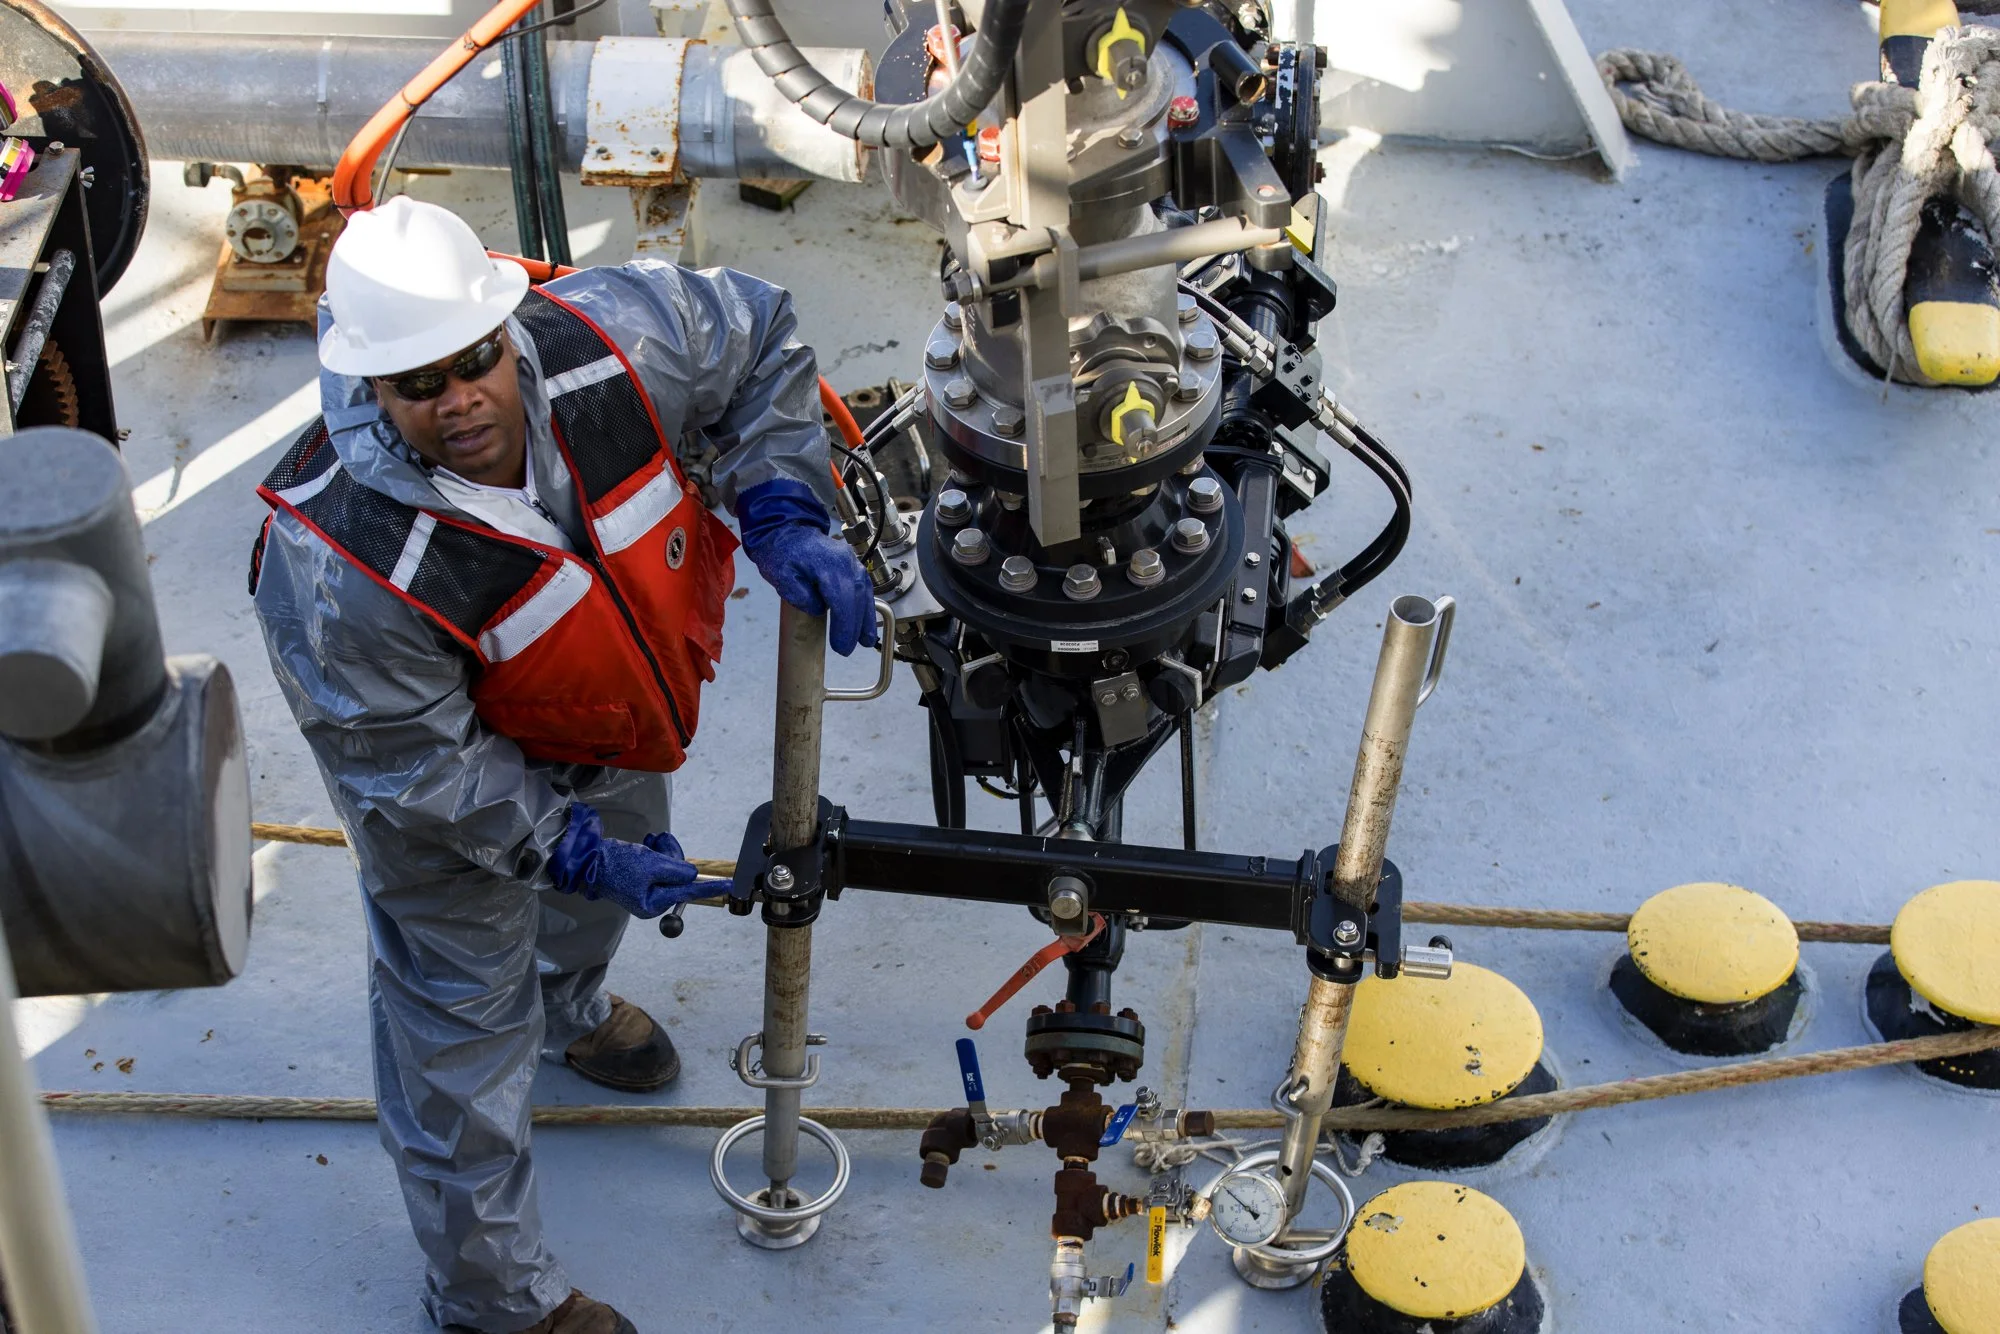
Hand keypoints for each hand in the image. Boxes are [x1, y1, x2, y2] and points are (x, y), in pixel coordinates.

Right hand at [549, 802, 702, 918]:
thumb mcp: (652, 866)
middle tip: (662, 841)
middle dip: (672, 856)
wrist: (588, 858)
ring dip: (663, 851)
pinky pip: (658, 864)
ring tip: (652, 841)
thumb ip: (677, 871)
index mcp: (653, 903)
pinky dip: (655, 852)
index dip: (707, 887)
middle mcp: (651, 900)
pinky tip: (647, 843)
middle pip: (678, 876)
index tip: (728, 886)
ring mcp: (645, 889)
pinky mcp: (640, 877)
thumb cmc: (618, 864)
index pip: (686, 893)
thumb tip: (692, 875)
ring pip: (669, 867)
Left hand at [734, 477, 877, 656]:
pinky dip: (866, 606)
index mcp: (827, 565)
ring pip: (865, 593)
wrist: (785, 529)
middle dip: (856, 627)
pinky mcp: (852, 564)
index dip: (844, 627)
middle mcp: (845, 562)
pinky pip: (864, 587)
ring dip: (866, 618)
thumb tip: (820, 610)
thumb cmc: (781, 552)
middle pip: (858, 598)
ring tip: (866, 640)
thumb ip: (801, 597)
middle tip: (848, 650)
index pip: (842, 601)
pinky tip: (865, 622)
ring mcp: (851, 561)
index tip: (841, 646)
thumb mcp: (781, 577)